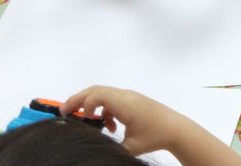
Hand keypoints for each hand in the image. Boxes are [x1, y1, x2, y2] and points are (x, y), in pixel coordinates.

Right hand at [62, 86, 190, 156]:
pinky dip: (105, 109)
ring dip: (92, 104)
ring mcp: (129, 96)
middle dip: (78, 99)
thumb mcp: (130, 147)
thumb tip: (93, 151)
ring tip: (84, 120)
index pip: (97, 96)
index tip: (77, 119)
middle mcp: (125, 96)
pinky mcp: (133, 100)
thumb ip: (109, 147)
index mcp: (124, 103)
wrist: (177, 129)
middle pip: (96, 90)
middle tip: (64, 111)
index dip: (82, 105)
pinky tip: (109, 127)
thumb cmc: (155, 136)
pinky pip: (112, 99)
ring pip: (104, 93)